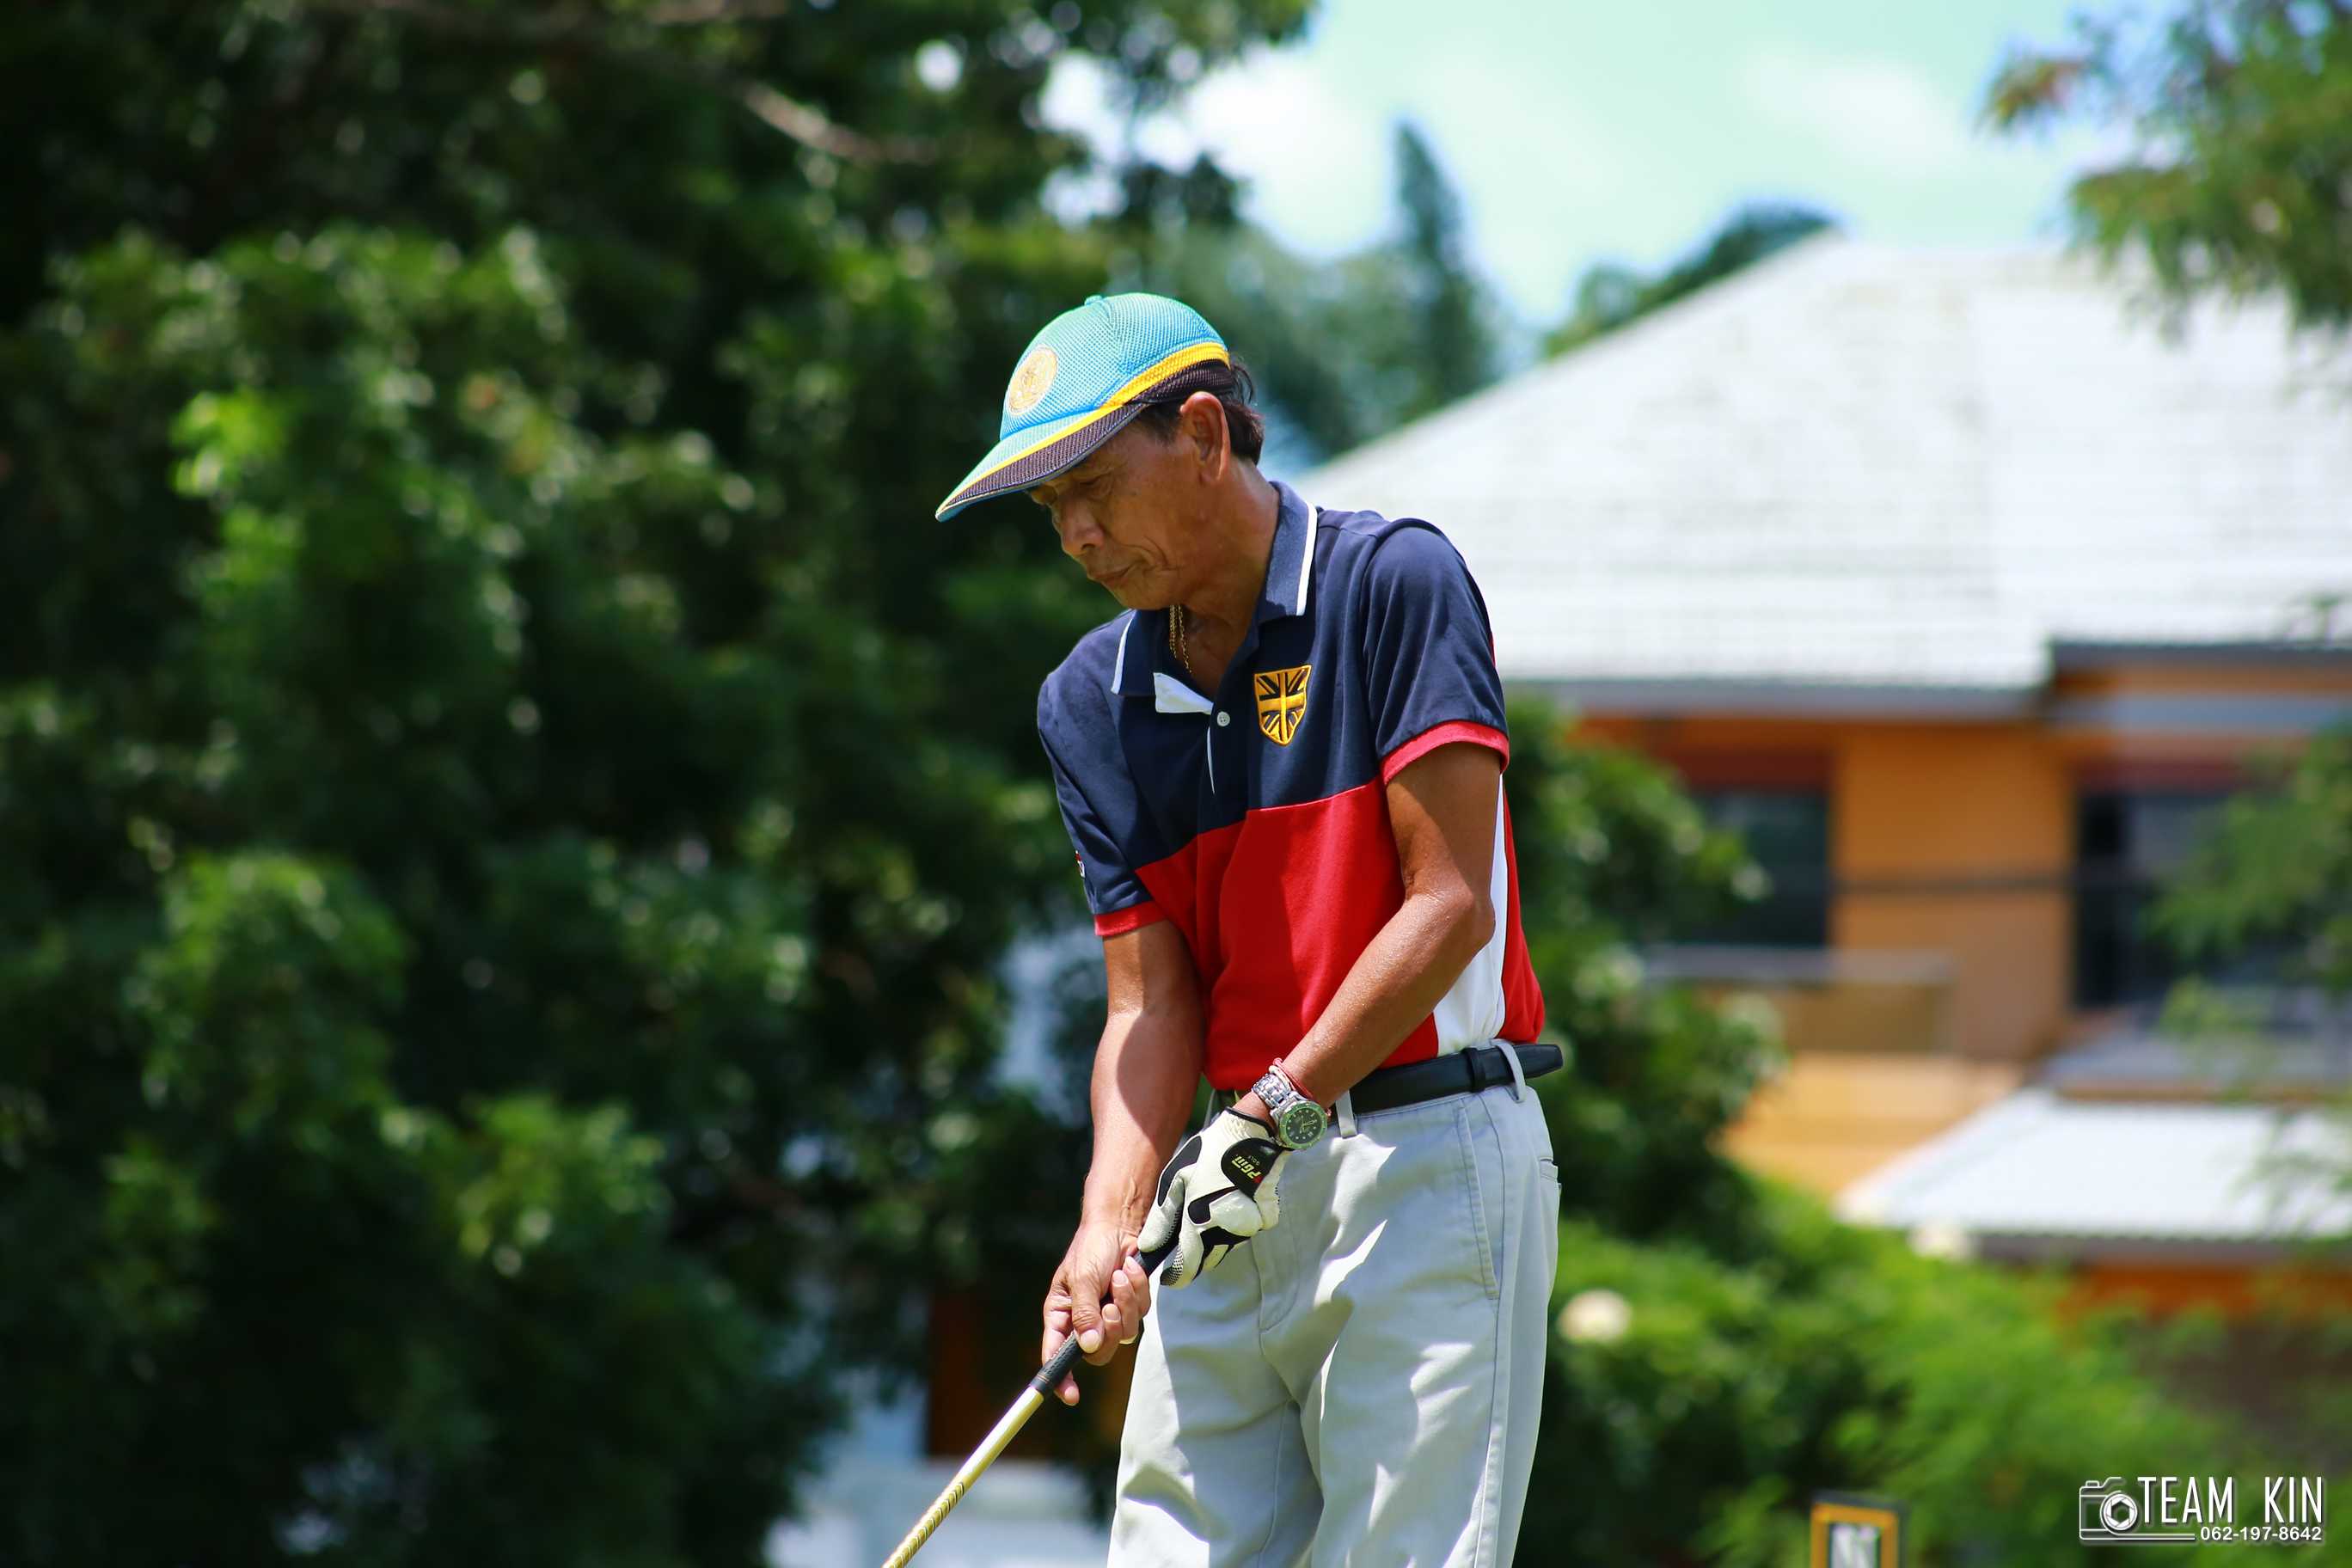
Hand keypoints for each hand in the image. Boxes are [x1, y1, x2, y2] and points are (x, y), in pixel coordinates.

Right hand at [1040, 1223, 1152, 1406]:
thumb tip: (1088, 1346)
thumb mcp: (1083, 1278)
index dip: (1061, 1379)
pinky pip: (1141, 1315)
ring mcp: (1109, 1315)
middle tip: (1110, 1306)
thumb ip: (1084, 1312)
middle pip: (1098, 1352)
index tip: (1070, 1395)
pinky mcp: (1131, 1307)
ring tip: (1120, 1276)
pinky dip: (1138, 1293)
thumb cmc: (1092, 1247)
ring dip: (1126, 1304)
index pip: (1056, 1355)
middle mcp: (1084, 1321)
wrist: (1120, 1225)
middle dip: (1109, 1330)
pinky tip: (1131, 1270)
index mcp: (1061, 1315)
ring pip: (1124, 1333)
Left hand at [1136, 1109, 1286, 1288]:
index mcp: (1200, 1224)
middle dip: (1194, 1255)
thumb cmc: (1209, 1154)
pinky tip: (1227, 1205)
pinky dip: (1232, 1229)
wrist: (1252, 1135)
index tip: (1170, 1276)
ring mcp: (1248, 1229)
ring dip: (1213, 1242)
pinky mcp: (1263, 1221)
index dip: (1177, 1277)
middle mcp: (1226, 1233)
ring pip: (1225, 1248)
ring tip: (1207, 1211)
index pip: (1187, 1269)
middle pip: (1206, 1261)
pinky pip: (1242, 1235)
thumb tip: (1148, 1247)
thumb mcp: (1176, 1180)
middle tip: (1186, 1233)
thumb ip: (1162, 1218)